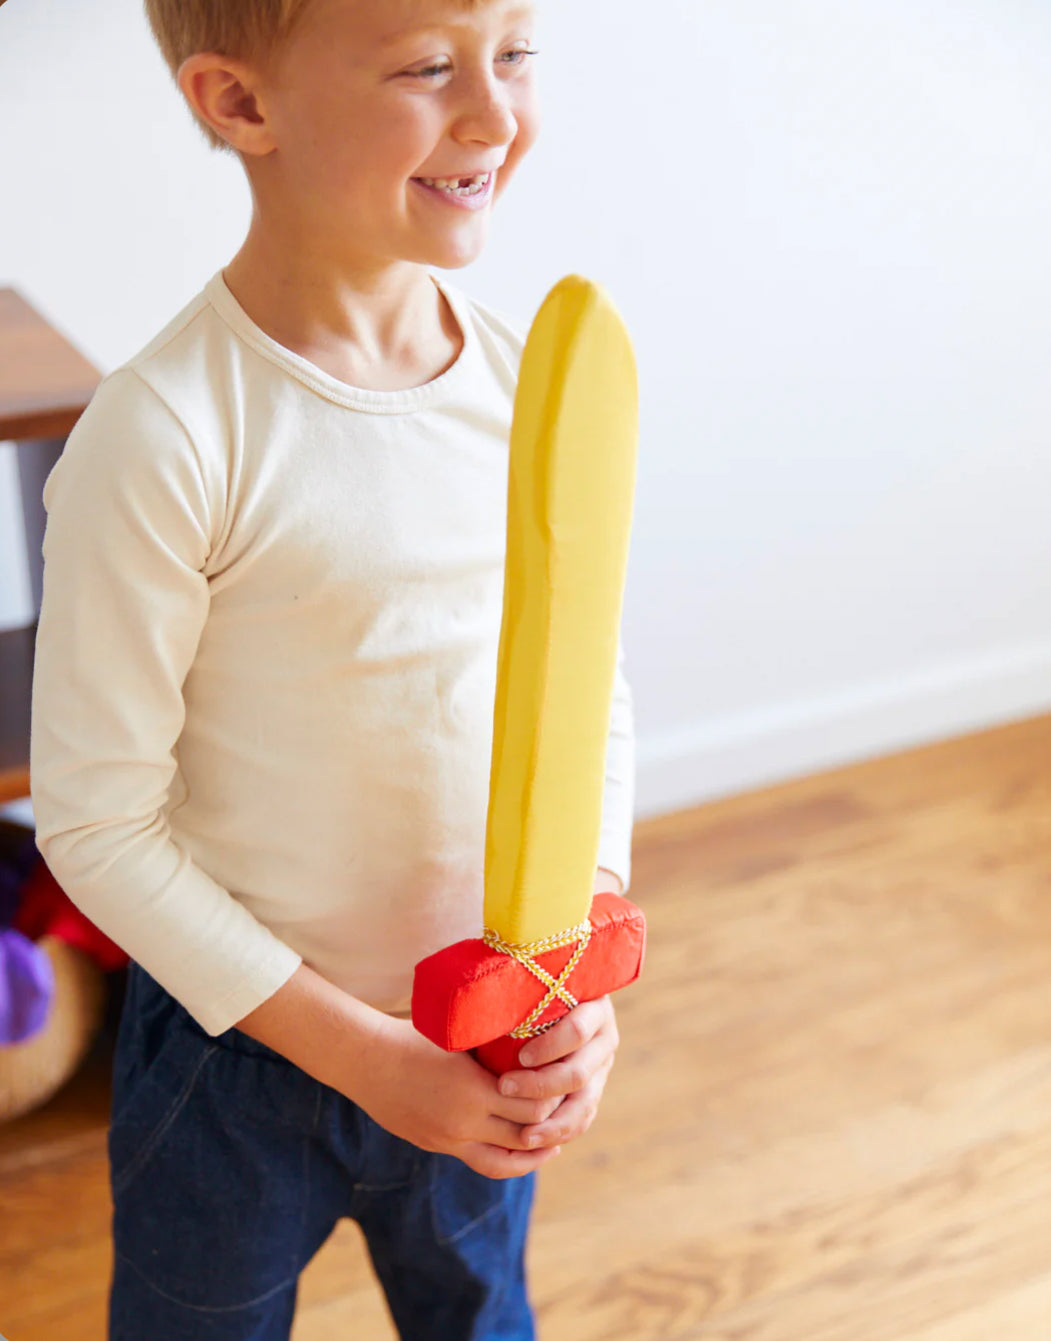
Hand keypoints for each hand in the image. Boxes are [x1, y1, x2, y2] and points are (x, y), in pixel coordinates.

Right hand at [348, 1016, 566, 1179]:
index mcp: (473, 1090)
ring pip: (502, 1162)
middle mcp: (465, 1122)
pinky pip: (479, 1161)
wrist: (367, 1062)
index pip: (531, 1108)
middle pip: (523, 1137)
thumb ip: (491, 1045)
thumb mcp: (458, 1037)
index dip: (553, 1101)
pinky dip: (504, 1158)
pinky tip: (516, 1150)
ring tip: (551, 1147)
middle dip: (549, 1129)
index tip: (566, 1086)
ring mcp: (449, 1140)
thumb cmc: (414, 1037)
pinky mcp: (438, 1146)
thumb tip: (530, 1035)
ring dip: (530, 1157)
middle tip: (568, 1115)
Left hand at [497, 996, 618, 1150]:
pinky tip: (535, 1143)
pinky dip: (559, 1134)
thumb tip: (481, 1001)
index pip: (577, 1031)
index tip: (520, 1057)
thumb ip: (517, 994)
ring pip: (584, 1105)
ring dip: (553, 1123)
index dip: (551, 1046)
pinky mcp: (593, 1092)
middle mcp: (604, 1039)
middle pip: (578, 1072)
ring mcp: (601, 1069)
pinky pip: (582, 1120)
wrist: (555, 1002)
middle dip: (541, 1086)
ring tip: (523, 1136)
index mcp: (595, 1007)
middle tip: (503, 1088)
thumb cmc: (531, 990)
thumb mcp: (531, 988)